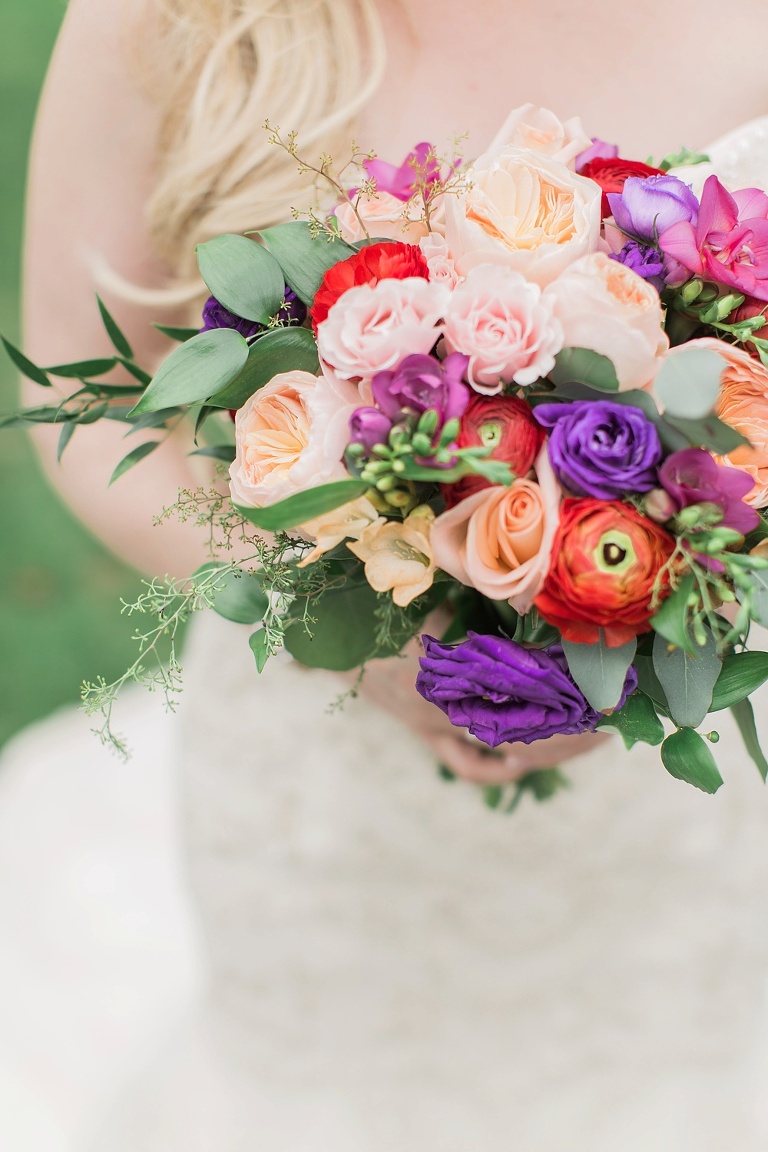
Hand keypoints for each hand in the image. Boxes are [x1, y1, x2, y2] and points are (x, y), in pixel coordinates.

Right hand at [347, 607, 606, 784]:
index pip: (521, 702)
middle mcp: (440, 708)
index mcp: (444, 674)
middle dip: (569, 731)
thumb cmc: (376, 598)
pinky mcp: (421, 728)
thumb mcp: (429, 586)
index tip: (604, 698)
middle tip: (611, 720)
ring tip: (585, 738)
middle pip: (519, 734)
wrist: (324, 626)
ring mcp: (430, 723)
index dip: (566, 706)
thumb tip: (539, 592)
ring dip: (544, 749)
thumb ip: (476, 589)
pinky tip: (522, 762)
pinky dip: (495, 765)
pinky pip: (463, 759)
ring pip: (499, 752)